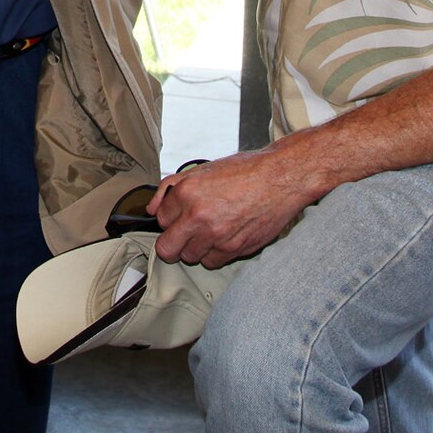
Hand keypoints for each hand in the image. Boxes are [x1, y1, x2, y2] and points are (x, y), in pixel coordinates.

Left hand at [152, 144, 313, 267]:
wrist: (281, 179)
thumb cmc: (245, 171)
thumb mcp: (203, 170)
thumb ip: (171, 188)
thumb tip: (151, 208)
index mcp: (187, 193)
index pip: (160, 220)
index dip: (170, 218)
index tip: (178, 216)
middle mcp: (198, 217)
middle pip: (167, 249)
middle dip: (172, 243)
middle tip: (183, 234)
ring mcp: (217, 236)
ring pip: (190, 258)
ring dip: (195, 247)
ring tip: (210, 230)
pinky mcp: (234, 250)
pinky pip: (212, 262)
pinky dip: (214, 253)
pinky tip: (224, 237)